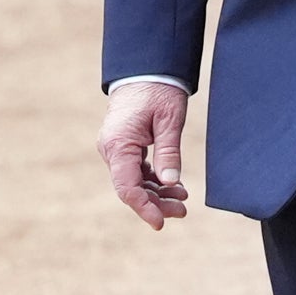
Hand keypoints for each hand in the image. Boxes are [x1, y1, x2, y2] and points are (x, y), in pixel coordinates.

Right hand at [98, 82, 189, 229]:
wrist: (145, 70)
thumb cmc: (159, 91)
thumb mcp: (170, 121)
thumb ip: (169, 152)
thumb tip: (171, 182)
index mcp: (119, 145)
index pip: (127, 187)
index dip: (144, 208)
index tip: (160, 223)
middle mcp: (112, 149)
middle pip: (130, 188)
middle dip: (156, 203)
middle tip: (183, 211)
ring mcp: (116, 148)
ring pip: (134, 181)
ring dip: (157, 193)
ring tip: (183, 200)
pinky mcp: (124, 146)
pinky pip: (136, 170)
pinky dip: (154, 180)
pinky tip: (174, 186)